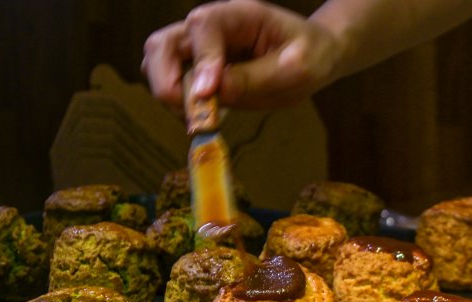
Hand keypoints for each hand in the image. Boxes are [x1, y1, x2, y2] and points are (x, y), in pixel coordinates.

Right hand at [142, 0, 341, 109]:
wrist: (314, 57)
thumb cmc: (310, 56)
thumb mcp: (295, 69)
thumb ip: (254, 79)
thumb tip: (213, 92)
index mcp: (238, 15)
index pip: (203, 29)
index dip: (201, 62)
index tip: (208, 95)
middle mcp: (210, 27)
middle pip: (162, 44)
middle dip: (166, 80)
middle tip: (190, 113)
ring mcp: (199, 47)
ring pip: (157, 61)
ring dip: (168, 91)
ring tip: (198, 116)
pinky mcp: (197, 68)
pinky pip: (171, 80)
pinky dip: (178, 101)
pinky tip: (203, 116)